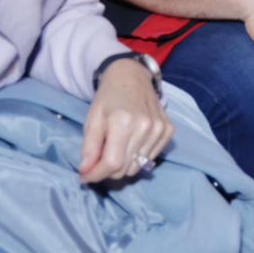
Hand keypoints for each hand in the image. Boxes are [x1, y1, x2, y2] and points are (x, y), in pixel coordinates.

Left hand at [80, 60, 173, 184]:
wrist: (132, 77)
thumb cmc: (109, 98)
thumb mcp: (92, 119)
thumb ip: (89, 147)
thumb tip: (85, 173)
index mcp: (123, 121)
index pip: (112, 163)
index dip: (96, 175)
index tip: (85, 176)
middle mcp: (145, 126)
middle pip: (124, 169)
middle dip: (108, 170)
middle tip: (100, 158)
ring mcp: (160, 128)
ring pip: (137, 167)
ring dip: (123, 164)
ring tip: (117, 148)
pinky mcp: (168, 130)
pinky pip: (150, 159)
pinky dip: (138, 157)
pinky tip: (132, 142)